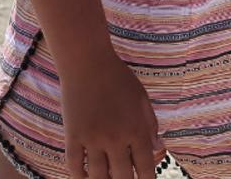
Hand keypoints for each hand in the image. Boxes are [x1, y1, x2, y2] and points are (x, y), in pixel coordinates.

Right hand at [60, 52, 162, 178]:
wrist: (87, 62)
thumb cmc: (118, 77)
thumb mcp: (142, 98)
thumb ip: (151, 125)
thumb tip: (158, 149)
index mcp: (136, 129)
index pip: (146, 168)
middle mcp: (115, 138)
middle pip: (122, 178)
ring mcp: (92, 139)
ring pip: (98, 177)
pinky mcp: (73, 136)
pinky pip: (74, 166)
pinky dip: (80, 178)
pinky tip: (86, 178)